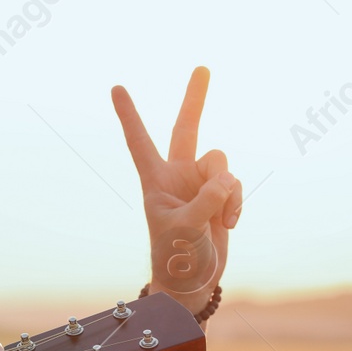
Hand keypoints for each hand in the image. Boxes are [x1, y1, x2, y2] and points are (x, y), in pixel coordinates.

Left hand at [112, 66, 241, 312]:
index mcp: (156, 182)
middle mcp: (177, 177)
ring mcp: (200, 185)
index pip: (139, 142)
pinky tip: (228, 225)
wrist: (192, 283)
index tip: (115, 87)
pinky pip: (236, 186)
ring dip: (227, 191)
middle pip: (186, 128)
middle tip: (202, 67)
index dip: (129, 115)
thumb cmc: (176, 259)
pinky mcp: (220, 196)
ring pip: (222, 164)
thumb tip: (227, 180)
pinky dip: (236, 204)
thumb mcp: (187, 229)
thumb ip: (207, 199)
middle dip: (195, 98)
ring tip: (220, 219)